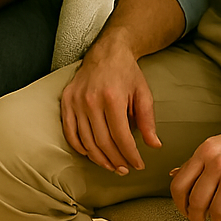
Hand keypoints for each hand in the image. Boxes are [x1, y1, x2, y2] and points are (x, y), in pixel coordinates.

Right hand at [60, 34, 161, 174]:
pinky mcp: (66, 100)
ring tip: (111, 166)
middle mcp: (91, 100)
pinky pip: (69, 131)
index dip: (131, 155)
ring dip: (99, 158)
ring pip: (86, 141)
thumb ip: (148, 121)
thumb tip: (154, 146)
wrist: (107, 51)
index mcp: (112, 98)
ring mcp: (76, 101)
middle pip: (103, 142)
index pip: (121, 137)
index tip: (138, 165)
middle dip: (116, 160)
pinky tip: (91, 153)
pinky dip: (79, 147)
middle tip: (125, 170)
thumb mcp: (144, 94)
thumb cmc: (127, 73)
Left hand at [169, 114, 220, 220]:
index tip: (185, 210)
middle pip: (195, 201)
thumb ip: (199, 160)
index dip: (179, 203)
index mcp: (205, 150)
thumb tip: (173, 173)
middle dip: (196, 216)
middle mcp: (217, 161)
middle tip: (201, 220)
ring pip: (216, 210)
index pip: (179, 183)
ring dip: (218, 219)